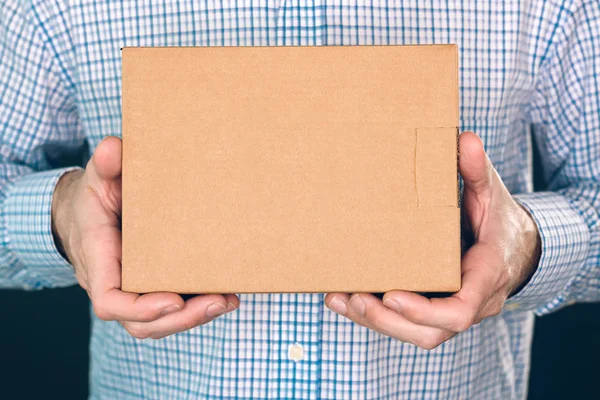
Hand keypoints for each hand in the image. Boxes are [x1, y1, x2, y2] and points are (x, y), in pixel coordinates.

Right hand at [52, 136, 238, 338]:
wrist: (87, 214)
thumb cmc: (94, 197)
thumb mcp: (96, 177)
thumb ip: (104, 164)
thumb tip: (113, 148)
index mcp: (99, 259)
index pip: (109, 300)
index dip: (139, 308)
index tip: (173, 301)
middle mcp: (115, 282)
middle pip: (141, 322)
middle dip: (180, 319)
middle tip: (217, 301)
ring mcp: (133, 289)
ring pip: (159, 322)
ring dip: (194, 317)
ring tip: (228, 301)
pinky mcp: (151, 286)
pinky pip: (171, 309)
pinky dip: (196, 308)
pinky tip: (225, 295)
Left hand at [325, 132, 540, 348]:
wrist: (515, 248)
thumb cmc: (500, 222)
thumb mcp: (493, 194)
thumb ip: (478, 171)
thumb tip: (464, 139)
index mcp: (486, 276)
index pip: (462, 310)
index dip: (426, 310)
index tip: (392, 294)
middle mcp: (470, 301)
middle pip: (431, 332)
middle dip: (391, 321)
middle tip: (357, 298)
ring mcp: (451, 308)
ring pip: (416, 334)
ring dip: (377, 322)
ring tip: (341, 298)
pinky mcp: (435, 306)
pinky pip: (407, 323)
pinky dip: (375, 316)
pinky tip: (343, 299)